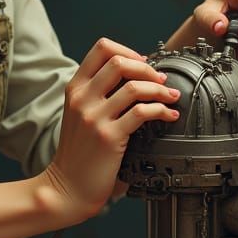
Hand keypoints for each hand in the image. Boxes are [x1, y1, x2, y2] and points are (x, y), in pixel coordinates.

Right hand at [43, 38, 179, 222]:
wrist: (67, 188)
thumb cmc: (77, 153)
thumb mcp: (78, 114)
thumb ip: (96, 94)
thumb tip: (134, 76)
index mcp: (75, 88)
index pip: (101, 49)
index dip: (128, 50)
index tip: (143, 63)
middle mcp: (82, 99)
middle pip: (119, 62)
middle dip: (147, 68)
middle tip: (160, 79)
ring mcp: (94, 118)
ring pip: (134, 86)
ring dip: (160, 89)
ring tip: (170, 97)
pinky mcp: (109, 137)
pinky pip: (142, 113)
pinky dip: (162, 111)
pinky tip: (169, 116)